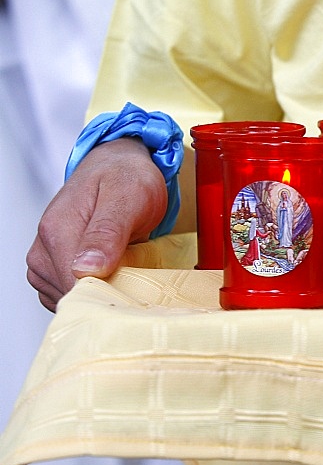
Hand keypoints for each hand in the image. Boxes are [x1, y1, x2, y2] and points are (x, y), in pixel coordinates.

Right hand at [26, 138, 166, 310]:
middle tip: (138, 275)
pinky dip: (95, 291)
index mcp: (57, 231)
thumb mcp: (129, 197)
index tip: (136, 291)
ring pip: (73, 299)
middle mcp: (43, 249)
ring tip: (126, 268)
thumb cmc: (127, 177)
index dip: (109, 296)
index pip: (75, 288)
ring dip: (103, 293)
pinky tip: (113, 273)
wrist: (119, 165)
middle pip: (74, 297)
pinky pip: (72, 294)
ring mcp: (46, 261)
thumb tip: (85, 269)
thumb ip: (107, 232)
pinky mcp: (54, 268)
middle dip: (108, 296)